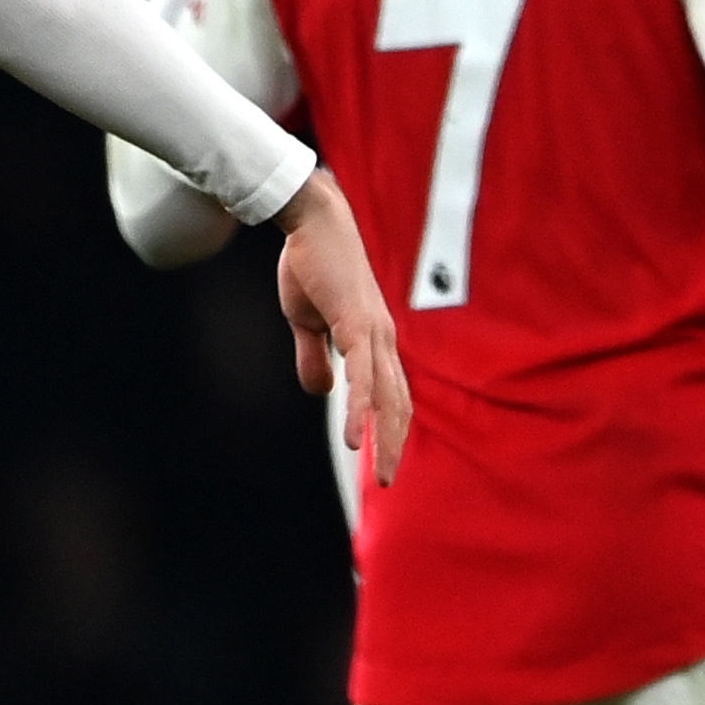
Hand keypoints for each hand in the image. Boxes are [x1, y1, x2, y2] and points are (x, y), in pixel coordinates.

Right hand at [273, 169, 408, 483]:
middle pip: (397, 402)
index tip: (382, 460)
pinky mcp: (356, 323)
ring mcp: (373, 332)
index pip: (391, 393)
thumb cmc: (312, 266)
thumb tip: (322, 392)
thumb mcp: (308, 322)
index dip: (389, 426)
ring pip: (385, 396)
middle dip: (393, 444)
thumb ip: (315, 356)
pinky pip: (363, 376)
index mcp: (374, 339)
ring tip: (378, 472)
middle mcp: (383, 339)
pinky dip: (362, 409)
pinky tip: (355, 439)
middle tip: (385, 481)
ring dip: (383, 437)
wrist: (311, 223)